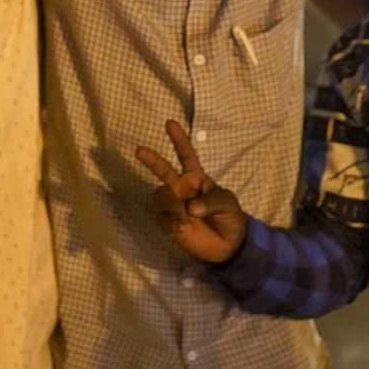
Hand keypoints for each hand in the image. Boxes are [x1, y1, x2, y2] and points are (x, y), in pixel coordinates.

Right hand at [136, 120, 248, 264]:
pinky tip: (183, 230)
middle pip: (163, 171)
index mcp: (196, 178)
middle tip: (139, 150)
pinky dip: (171, 225)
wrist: (228, 246)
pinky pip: (161, 219)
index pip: (186, 155)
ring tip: (186, 218)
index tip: (170, 123)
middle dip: (152, 160)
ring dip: (172, 206)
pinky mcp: (169, 224)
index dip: (179, 139)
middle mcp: (181, 188)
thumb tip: (190, 208)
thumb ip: (211, 202)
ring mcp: (174, 206)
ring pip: (161, 196)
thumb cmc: (229, 216)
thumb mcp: (227, 204)